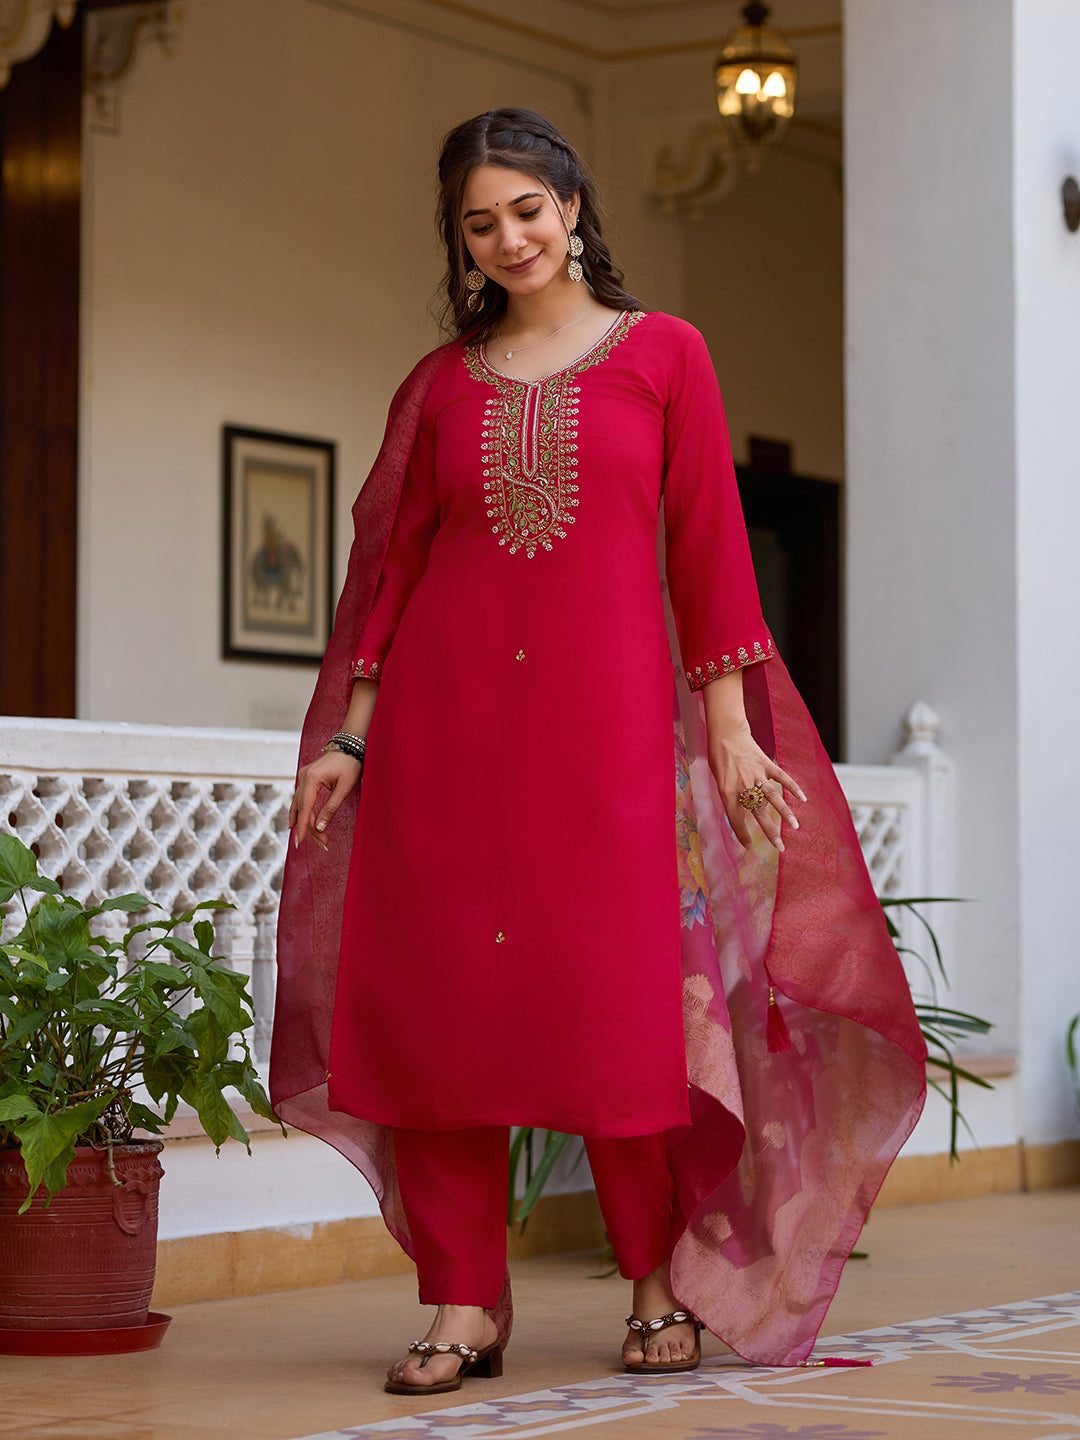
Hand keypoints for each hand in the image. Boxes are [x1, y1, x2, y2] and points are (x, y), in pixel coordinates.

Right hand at [289, 751, 362, 849]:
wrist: (350, 746)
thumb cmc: (350, 764)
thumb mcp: (344, 788)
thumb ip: (330, 809)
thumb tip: (319, 828)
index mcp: (312, 778)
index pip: (305, 808)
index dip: (303, 827)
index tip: (300, 842)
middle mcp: (303, 777)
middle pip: (302, 808)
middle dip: (310, 827)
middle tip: (322, 843)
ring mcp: (303, 776)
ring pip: (299, 803)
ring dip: (304, 821)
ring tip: (306, 838)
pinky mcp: (307, 777)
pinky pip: (301, 797)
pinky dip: (301, 810)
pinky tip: (296, 822)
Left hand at [707, 722, 805, 851]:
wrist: (726, 734)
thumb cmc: (719, 759)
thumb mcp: (720, 780)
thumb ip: (734, 795)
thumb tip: (751, 810)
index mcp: (727, 792)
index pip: (736, 819)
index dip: (742, 834)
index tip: (749, 846)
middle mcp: (743, 786)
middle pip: (758, 813)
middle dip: (770, 832)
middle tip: (780, 847)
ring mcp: (756, 774)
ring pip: (773, 797)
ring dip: (785, 813)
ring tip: (795, 826)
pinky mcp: (765, 764)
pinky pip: (781, 777)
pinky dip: (793, 787)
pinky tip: (803, 798)